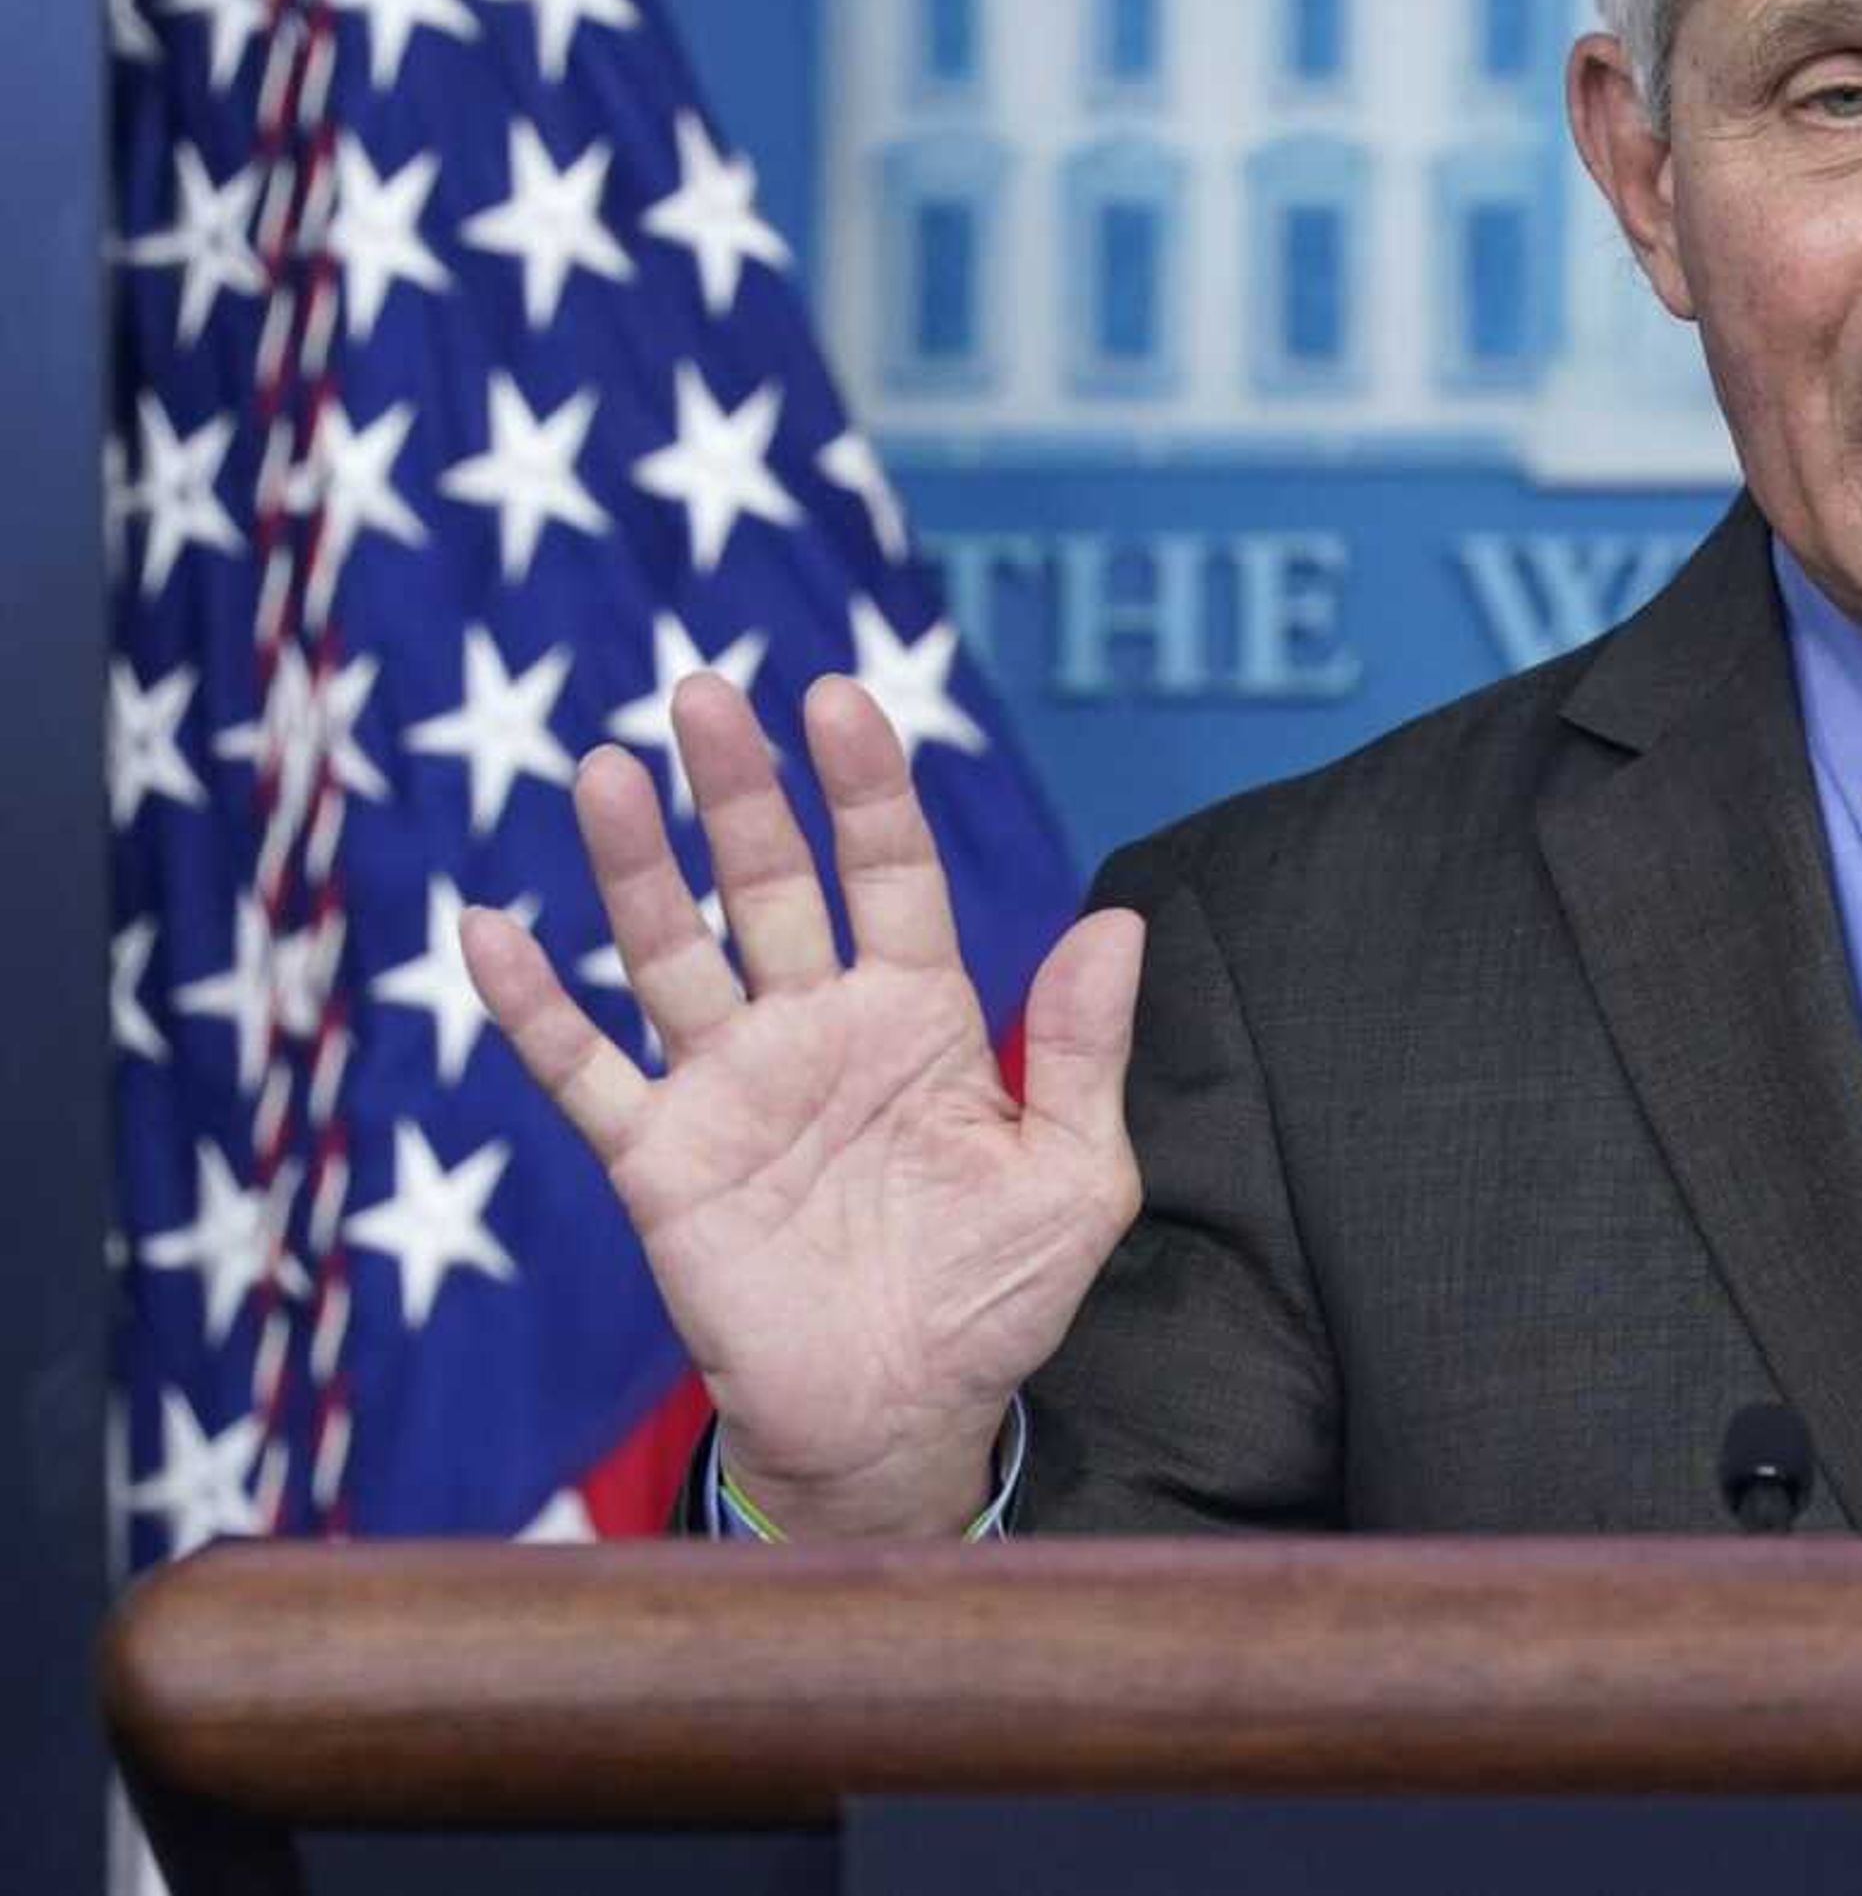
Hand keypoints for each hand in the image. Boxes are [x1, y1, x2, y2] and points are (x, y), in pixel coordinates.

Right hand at [461, 673, 1144, 1536]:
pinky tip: (491, 932)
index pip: (891, 872)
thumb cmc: (996, 1297)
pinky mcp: (661, 1161)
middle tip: (703, 692)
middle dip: (741, 791)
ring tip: (609, 771)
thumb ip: (1080, 1054)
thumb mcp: (1073, 1176)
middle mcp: (816, 1028)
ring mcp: (731, 1087)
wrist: (903, 1420)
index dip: (865, 788)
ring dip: (638, 866)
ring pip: (672, 952)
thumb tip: (1117, 924)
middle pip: (771, 884)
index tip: (838, 698)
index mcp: (919, 1016)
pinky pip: (586, 1072)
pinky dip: (535, 1007)